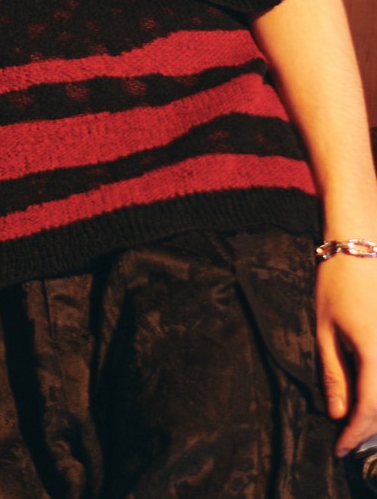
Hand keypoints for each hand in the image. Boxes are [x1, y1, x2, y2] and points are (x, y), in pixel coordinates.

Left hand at [316, 255, 376, 454]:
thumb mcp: (325, 330)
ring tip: (357, 419)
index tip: (340, 450)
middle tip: (347, 438)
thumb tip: (336, 414)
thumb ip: (334, 374)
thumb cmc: (337, 284)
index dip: (355, 434)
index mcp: (376, 354)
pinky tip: (369, 396)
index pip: (370, 410)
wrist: (361, 248)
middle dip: (369, 428)